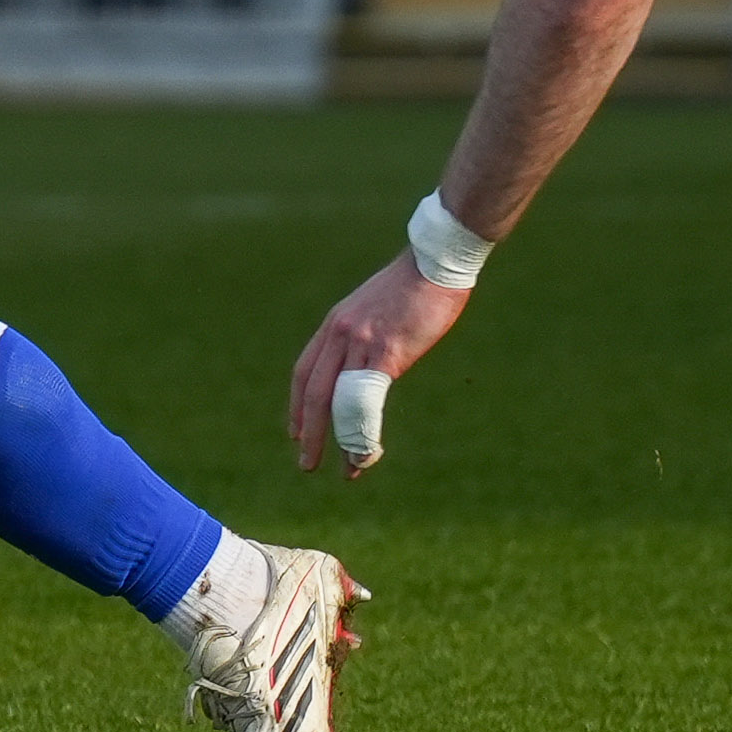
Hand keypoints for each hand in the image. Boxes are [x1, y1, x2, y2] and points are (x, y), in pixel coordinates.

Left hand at [287, 253, 473, 474]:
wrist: (436, 260)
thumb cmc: (417, 283)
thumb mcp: (377, 307)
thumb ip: (367, 334)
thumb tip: (372, 362)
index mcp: (336, 323)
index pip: (304, 371)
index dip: (297, 405)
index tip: (295, 430)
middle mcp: (340, 334)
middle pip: (313, 392)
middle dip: (308, 432)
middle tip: (306, 463)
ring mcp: (361, 343)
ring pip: (337, 402)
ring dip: (336, 441)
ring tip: (343, 471)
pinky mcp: (388, 353)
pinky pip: (367, 402)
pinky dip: (364, 433)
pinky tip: (367, 453)